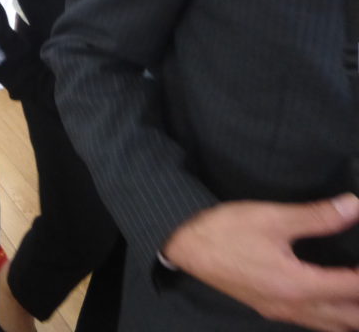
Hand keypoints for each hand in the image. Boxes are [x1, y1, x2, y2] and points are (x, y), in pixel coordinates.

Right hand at [163, 195, 358, 331]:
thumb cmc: (225, 230)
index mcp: (298, 285)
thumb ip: (317, 216)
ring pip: (334, 327)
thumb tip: (354, 206)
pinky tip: (334, 300)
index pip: (354, 288)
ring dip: (353, 313)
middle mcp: (295, 307)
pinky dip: (335, 317)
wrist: (184, 246)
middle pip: (351, 318)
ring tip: (355, 287)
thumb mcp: (271, 217)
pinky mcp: (270, 309)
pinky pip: (316, 323)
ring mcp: (282, 312)